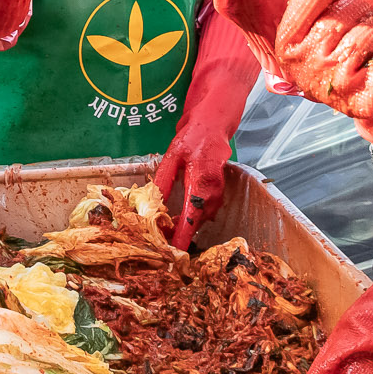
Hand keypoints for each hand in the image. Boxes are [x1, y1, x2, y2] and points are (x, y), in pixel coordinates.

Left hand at [152, 111, 233, 246]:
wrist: (214, 124)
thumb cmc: (193, 137)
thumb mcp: (172, 156)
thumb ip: (164, 180)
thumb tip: (152, 204)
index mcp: (201, 178)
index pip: (192, 214)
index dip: (183, 234)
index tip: (175, 249)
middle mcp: (214, 187)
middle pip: (199, 219)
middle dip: (184, 230)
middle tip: (165, 237)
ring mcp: (219, 190)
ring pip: (205, 216)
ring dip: (190, 223)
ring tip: (172, 226)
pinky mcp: (220, 190)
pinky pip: (209, 209)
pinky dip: (197, 214)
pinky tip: (184, 214)